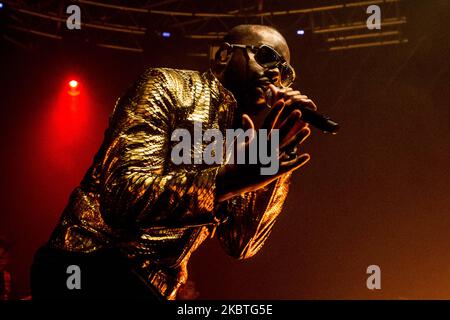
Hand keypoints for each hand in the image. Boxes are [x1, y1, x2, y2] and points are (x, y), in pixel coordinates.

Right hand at [216, 85, 315, 201]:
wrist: (234, 180)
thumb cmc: (237, 160)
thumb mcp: (241, 142)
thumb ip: (247, 129)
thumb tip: (245, 115)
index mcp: (257, 141)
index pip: (268, 122)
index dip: (275, 111)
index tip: (281, 101)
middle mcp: (265, 149)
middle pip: (280, 132)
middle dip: (289, 121)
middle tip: (298, 112)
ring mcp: (271, 160)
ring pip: (288, 147)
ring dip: (298, 138)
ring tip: (307, 129)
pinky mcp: (274, 171)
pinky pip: (288, 166)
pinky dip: (297, 161)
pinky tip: (307, 156)